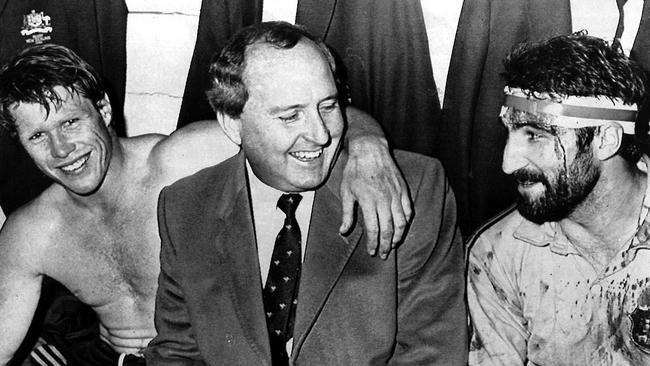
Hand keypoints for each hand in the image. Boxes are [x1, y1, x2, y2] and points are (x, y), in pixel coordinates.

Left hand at [339, 135, 412, 258]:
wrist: (370, 150)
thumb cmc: (355, 170)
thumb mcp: (346, 191)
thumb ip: (347, 214)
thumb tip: (343, 232)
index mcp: (369, 201)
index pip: (373, 229)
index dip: (373, 243)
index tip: (372, 252)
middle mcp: (384, 199)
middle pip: (388, 229)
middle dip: (386, 245)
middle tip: (384, 255)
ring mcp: (396, 194)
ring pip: (401, 222)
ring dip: (398, 236)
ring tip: (393, 244)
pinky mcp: (403, 189)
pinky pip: (408, 210)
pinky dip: (407, 222)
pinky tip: (402, 228)